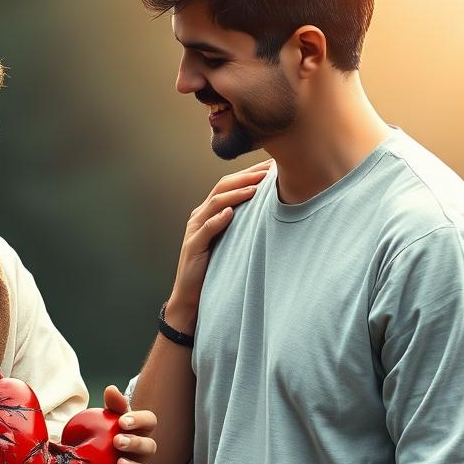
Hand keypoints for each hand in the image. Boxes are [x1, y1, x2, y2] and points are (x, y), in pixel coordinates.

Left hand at [104, 383, 156, 463]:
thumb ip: (111, 405)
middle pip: (150, 446)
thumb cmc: (102, 434)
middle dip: (135, 443)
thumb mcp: (105, 418)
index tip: (123, 421)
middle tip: (117, 441)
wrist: (90, 461)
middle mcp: (141, 449)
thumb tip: (112, 389)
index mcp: (138, 429)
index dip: (139, 421)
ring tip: (119, 462)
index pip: (149, 421)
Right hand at [167, 163, 270, 330]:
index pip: (229, 185)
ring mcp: (195, 230)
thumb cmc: (214, 268)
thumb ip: (242, 225)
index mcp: (209, 212)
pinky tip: (231, 213)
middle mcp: (200, 216)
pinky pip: (206, 229)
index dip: (249, 173)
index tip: (272, 166)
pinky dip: (218, 219)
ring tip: (255, 187)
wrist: (191, 296)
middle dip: (246, 177)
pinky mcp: (193, 246)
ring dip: (236, 194)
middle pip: (222, 187)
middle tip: (268, 170)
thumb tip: (269, 211)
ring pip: (215, 203)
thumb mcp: (231, 242)